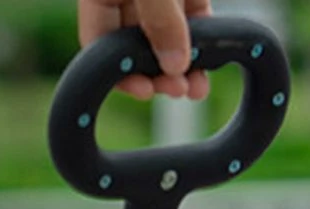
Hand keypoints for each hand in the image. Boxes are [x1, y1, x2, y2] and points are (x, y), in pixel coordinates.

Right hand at [77, 0, 212, 100]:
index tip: (144, 90)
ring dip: (182, 64)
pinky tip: (209, 58)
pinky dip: (200, 38)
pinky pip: (191, 15)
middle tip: (178, 90)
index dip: (121, 75)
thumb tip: (176, 66)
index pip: (100, 47)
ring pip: (165, 36)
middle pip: (135, 47)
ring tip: (197, 87)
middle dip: (156, 73)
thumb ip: (160, 19)